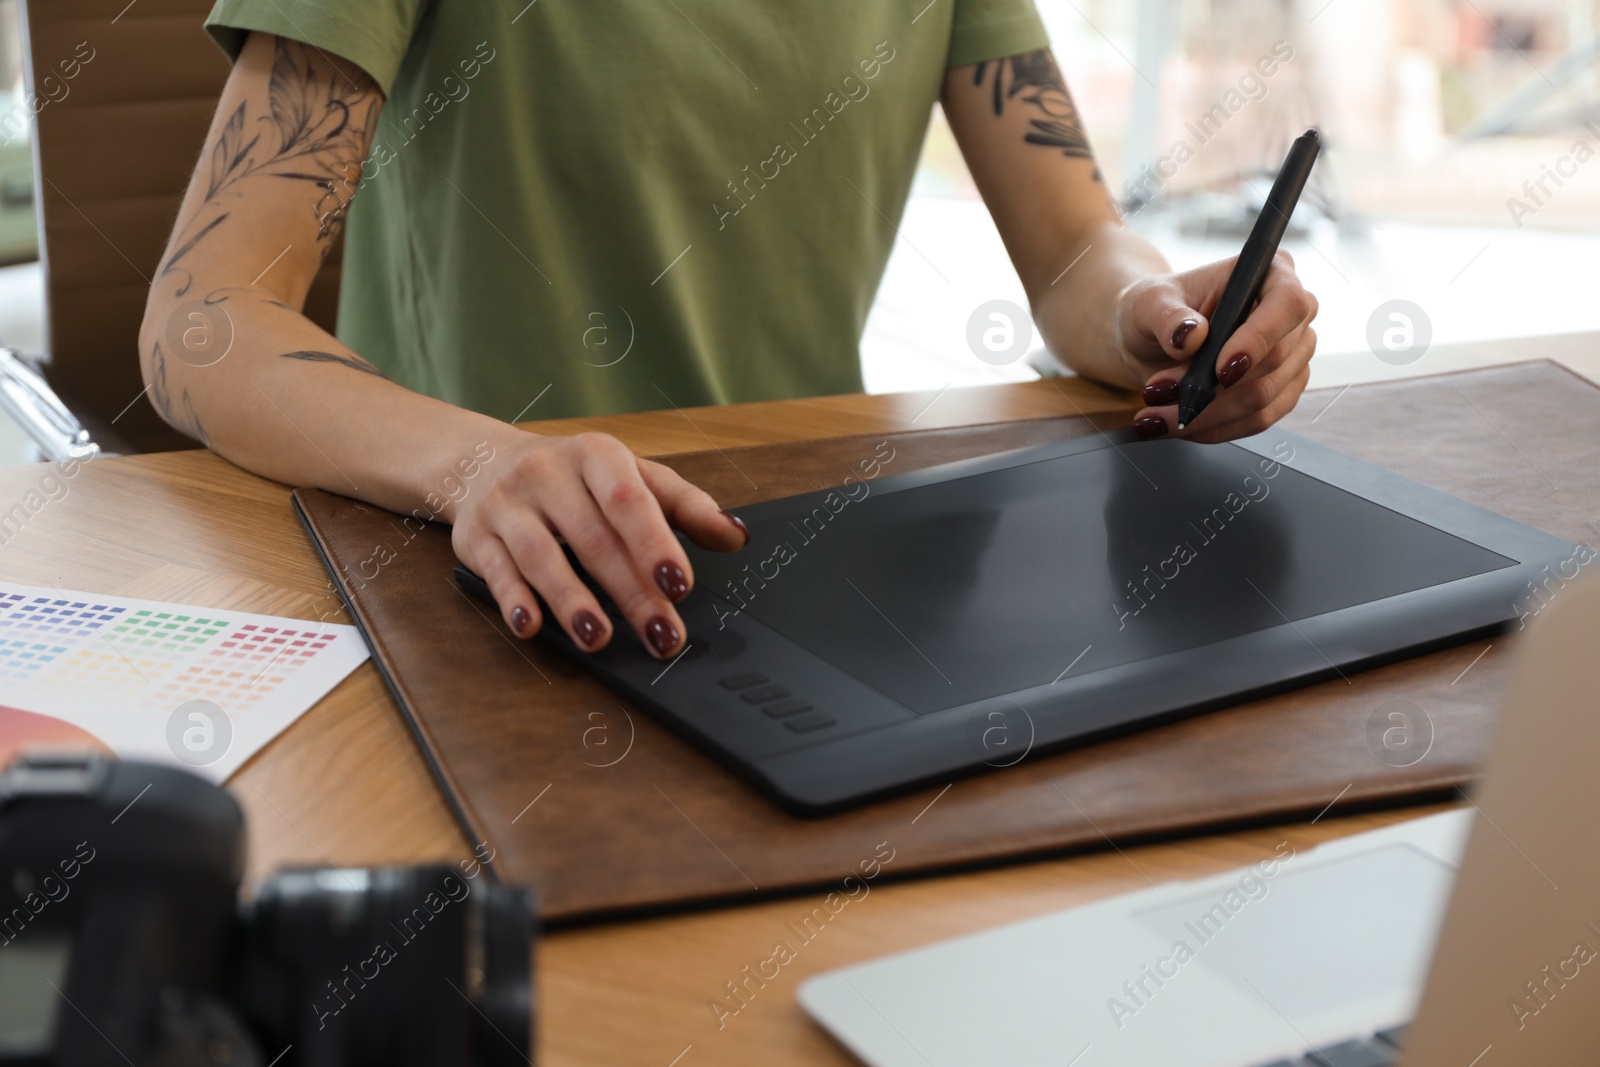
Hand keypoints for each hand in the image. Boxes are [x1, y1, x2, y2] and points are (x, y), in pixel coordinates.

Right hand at [451, 432, 748, 657]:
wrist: (482, 461)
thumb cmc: (574, 477)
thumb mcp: (631, 476)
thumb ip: (685, 506)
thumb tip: (736, 537)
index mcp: (595, 456)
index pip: (628, 500)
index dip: (655, 543)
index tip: (679, 585)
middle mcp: (548, 474)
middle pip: (593, 539)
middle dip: (631, 593)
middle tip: (661, 634)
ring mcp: (508, 504)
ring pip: (541, 556)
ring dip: (571, 601)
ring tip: (598, 639)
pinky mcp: (475, 537)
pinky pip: (495, 571)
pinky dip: (513, 600)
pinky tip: (532, 626)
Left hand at [1113, 251, 1317, 442]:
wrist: (1150, 339)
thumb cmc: (1156, 308)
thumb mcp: (1148, 302)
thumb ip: (1167, 316)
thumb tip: (1191, 336)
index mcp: (1271, 273)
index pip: (1286, 304)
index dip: (1258, 340)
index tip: (1220, 370)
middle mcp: (1291, 315)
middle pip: (1275, 360)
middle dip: (1213, 388)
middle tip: (1157, 393)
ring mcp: (1292, 356)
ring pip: (1264, 399)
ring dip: (1206, 415)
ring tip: (1154, 416)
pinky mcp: (1281, 391)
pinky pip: (1257, 421)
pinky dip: (1214, 429)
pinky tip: (1177, 426)